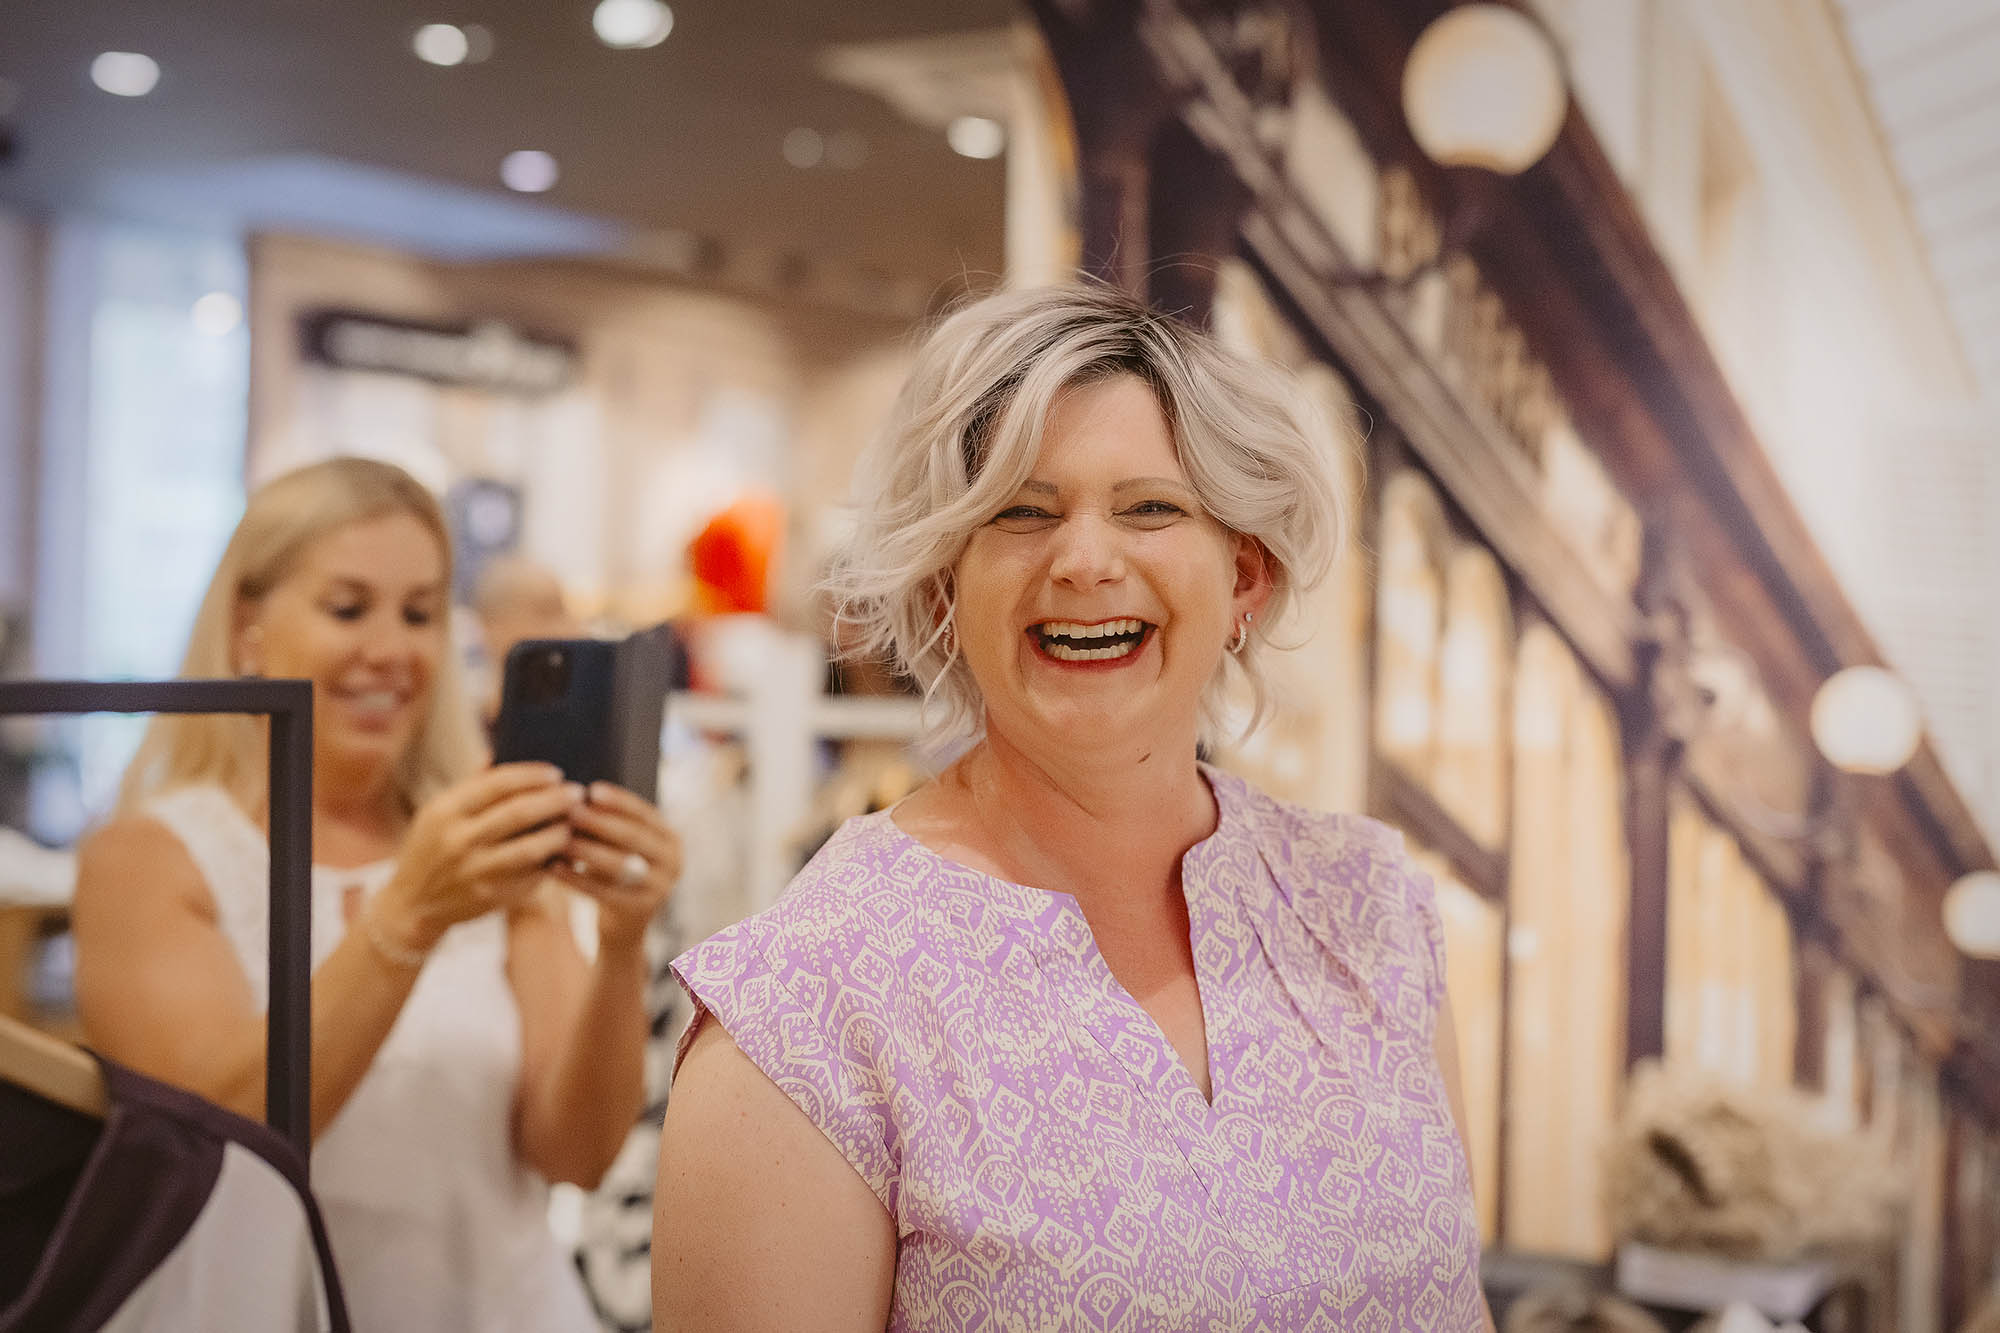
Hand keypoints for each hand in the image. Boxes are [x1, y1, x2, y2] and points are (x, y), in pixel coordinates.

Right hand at [372, 764, 582, 953]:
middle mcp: (458, 840)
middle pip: (519, 813)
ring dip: (559, 833)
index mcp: (445, 811)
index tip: (556, 773)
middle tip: (578, 793)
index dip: (532, 776)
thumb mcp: (437, 812)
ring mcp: (475, 872)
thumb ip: (470, 785)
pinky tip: (563, 852)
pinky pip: (531, 876)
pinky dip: (551, 862)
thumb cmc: (432, 848)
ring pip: (531, 848)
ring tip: (572, 823)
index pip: (497, 783)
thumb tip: (499, 753)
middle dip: (555, 800)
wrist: (412, 904)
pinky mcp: (490, 897)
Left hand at [550, 782, 680, 954]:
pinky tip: (554, 868)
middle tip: (571, 811)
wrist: (624, 923)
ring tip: (560, 839)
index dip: (618, 800)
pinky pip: (603, 891)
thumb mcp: (622, 845)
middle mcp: (673, 861)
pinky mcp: (639, 910)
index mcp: (670, 838)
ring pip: (619, 864)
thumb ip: (608, 824)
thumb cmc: (616, 870)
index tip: (591, 789)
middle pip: (633, 836)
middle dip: (600, 822)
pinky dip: (576, 878)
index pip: (644, 813)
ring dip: (587, 850)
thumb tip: (578, 796)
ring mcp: (660, 888)